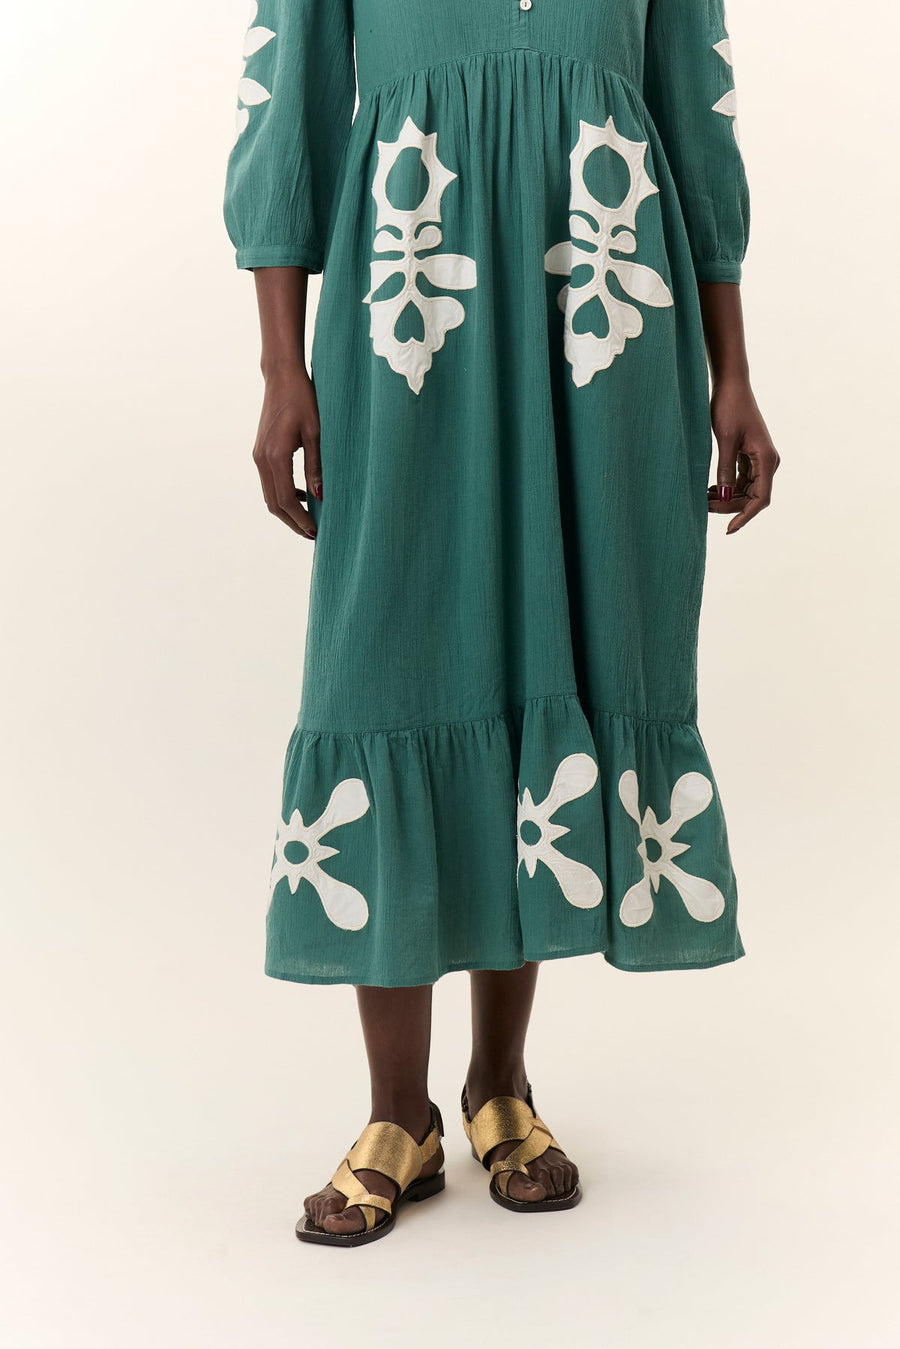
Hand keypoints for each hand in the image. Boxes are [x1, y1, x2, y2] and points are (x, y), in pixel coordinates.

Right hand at [252, 364, 321, 538]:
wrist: (282, 376)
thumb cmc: (302, 399)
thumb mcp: (316, 433)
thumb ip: (316, 466)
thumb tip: (320, 497)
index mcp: (275, 456)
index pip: (286, 500)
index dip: (300, 519)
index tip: (316, 531)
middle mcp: (262, 459)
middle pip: (274, 504)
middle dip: (292, 522)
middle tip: (312, 534)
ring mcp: (258, 456)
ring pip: (269, 495)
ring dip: (287, 511)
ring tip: (309, 519)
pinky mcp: (261, 451)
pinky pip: (270, 482)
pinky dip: (283, 495)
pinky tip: (302, 495)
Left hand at [707, 376, 779, 534]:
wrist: (731, 385)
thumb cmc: (730, 407)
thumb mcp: (726, 440)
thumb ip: (725, 470)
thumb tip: (725, 497)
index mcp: (767, 459)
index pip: (760, 499)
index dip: (745, 516)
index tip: (728, 529)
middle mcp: (767, 462)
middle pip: (752, 497)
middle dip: (730, 506)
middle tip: (703, 507)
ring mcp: (758, 460)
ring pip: (745, 490)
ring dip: (727, 498)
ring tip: (703, 498)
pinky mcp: (748, 456)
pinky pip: (740, 480)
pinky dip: (726, 487)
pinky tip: (709, 490)